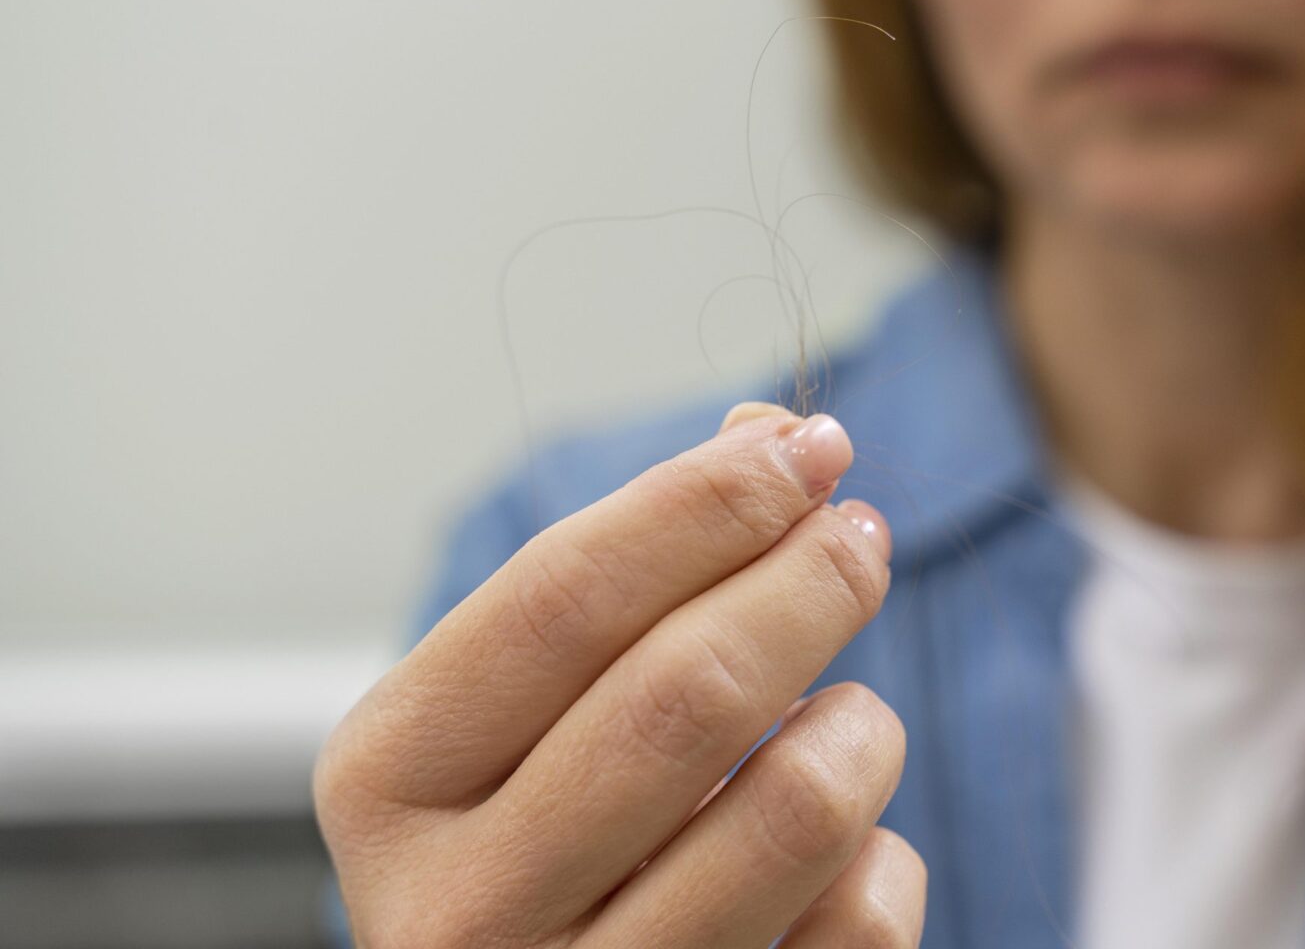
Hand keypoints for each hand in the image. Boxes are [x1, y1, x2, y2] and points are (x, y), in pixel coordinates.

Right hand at [315, 402, 923, 947]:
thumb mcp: (535, 712)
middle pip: (686, 693)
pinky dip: (881, 859)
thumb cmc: (545, 843)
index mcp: (389, 785)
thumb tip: (767, 438)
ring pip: (797, 810)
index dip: (705, 504)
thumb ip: (635, 574)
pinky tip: (838, 853)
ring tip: (848, 718)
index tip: (807, 447)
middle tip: (860, 538)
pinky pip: (860, 922)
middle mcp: (460, 913)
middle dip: (806, 584)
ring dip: (857, 730)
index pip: (563, 599)